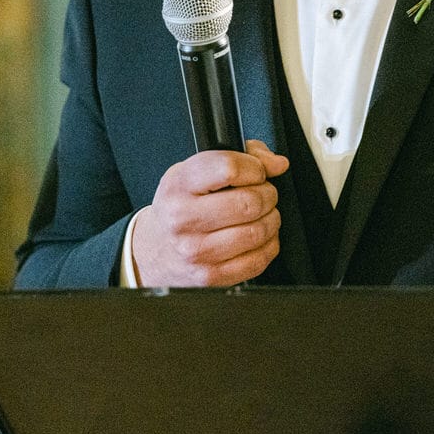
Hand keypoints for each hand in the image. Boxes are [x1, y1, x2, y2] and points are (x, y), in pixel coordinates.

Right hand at [131, 139, 287, 286]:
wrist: (156, 250)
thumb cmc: (180, 206)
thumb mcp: (195, 172)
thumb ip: (239, 157)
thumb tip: (277, 164)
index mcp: (179, 185)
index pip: (229, 168)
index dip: (255, 168)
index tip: (257, 171)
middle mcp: (183, 218)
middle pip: (249, 202)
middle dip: (268, 194)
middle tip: (264, 194)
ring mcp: (197, 251)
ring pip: (257, 231)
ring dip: (271, 219)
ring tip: (262, 215)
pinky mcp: (211, 276)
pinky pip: (258, 260)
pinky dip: (268, 246)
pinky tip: (258, 238)